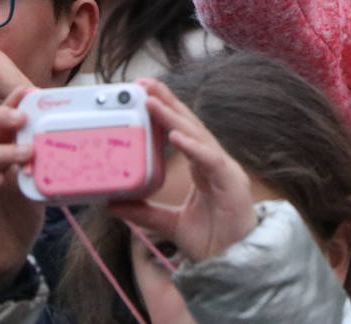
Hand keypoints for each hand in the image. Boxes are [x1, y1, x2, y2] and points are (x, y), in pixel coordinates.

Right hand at [0, 87, 43, 294]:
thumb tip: (63, 138)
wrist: (5, 254)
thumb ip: (40, 160)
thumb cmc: (19, 214)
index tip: (30, 92)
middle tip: (23, 117)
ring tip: (26, 153)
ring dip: (1, 150)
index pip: (0, 119)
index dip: (11, 103)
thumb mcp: (34, 182)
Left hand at [110, 79, 258, 263]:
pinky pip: (212, 160)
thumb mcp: (170, 224)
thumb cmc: (213, 241)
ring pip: (199, 136)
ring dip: (175, 117)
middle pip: (190, 124)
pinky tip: (177, 136)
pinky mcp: (232, 184)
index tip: (144, 93)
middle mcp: (215, 163)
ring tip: (153, 102)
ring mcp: (225, 171)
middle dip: (168, 102)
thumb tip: (112, 204)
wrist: (237, 266)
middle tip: (145, 84)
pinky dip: (194, 147)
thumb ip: (145, 212)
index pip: (182, 131)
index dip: (166, 110)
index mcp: (203, 167)